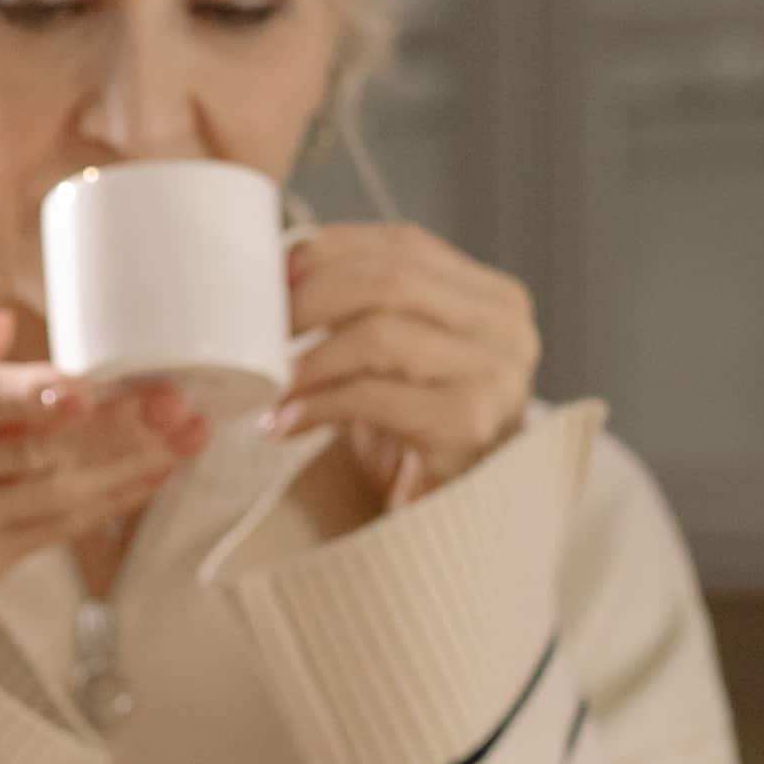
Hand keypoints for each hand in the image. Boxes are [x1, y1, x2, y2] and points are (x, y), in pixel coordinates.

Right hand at [0, 312, 206, 624]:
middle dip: (114, 427)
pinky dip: (107, 502)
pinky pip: (52, 532)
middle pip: (28, 450)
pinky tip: (149, 477)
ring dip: (128, 466)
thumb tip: (1, 325)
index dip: (21, 396)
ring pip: (53, 495)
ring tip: (185, 436)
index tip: (79, 389)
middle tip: (178, 402)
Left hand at [268, 225, 537, 509]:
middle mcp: (506, 329)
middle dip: (311, 298)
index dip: (329, 250)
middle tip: (257, 326)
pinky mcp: (470, 427)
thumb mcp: (398, 354)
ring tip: (267, 382)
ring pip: (381, 335)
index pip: (402, 245)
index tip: (269, 273)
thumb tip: (276, 264)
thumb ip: (363, 306)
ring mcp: (496, 377)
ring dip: (308, 358)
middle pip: (391, 280)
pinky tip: (284, 423)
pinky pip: (374, 397)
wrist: (454, 519)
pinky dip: (318, 405)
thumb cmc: (416, 429)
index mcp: (492, 296)